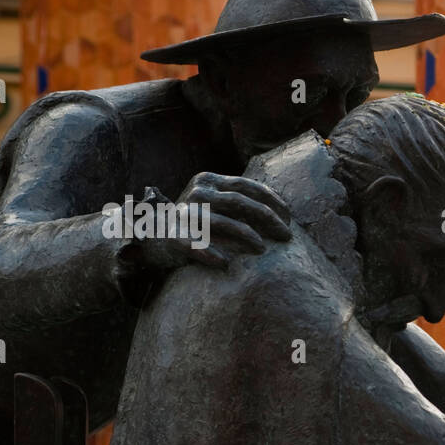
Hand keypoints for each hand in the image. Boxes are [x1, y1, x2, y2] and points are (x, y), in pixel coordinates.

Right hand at [134, 173, 292, 271]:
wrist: (154, 236)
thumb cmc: (198, 222)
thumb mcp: (217, 203)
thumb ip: (241, 201)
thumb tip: (283, 211)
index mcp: (209, 180)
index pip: (247, 186)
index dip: (273, 201)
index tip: (290, 218)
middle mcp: (196, 192)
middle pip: (240, 202)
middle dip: (268, 219)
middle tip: (286, 236)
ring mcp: (183, 213)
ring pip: (222, 222)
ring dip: (247, 235)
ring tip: (263, 249)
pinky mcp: (172, 236)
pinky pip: (194, 245)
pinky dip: (209, 254)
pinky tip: (225, 264)